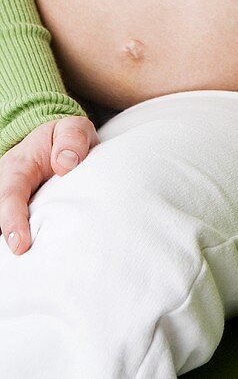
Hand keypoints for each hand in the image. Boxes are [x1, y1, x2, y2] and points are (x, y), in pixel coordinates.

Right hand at [0, 115, 98, 255]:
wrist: (59, 144)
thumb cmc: (65, 139)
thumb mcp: (72, 127)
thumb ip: (72, 138)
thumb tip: (66, 164)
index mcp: (18, 167)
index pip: (9, 195)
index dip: (12, 221)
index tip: (20, 245)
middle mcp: (8, 188)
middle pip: (2, 218)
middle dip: (9, 240)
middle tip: (25, 262)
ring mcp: (14, 206)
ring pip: (7, 230)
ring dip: (18, 246)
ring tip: (32, 269)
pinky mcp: (23, 218)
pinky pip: (20, 234)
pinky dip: (27, 247)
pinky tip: (38, 265)